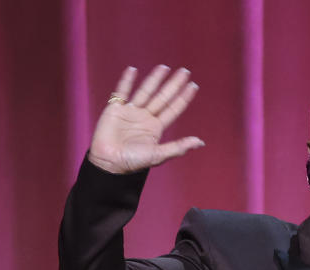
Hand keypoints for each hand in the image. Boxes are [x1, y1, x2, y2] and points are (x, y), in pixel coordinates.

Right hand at [87, 65, 203, 173]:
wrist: (109, 163)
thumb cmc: (133, 162)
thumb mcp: (158, 155)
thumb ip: (178, 147)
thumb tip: (200, 142)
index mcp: (156, 128)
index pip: (173, 109)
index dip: (183, 98)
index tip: (193, 85)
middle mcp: (145, 117)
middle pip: (162, 97)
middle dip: (173, 84)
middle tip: (185, 71)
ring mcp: (130, 112)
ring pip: (145, 91)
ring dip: (154, 79)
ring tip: (164, 67)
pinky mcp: (115, 109)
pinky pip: (121, 92)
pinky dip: (126, 81)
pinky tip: (133, 70)